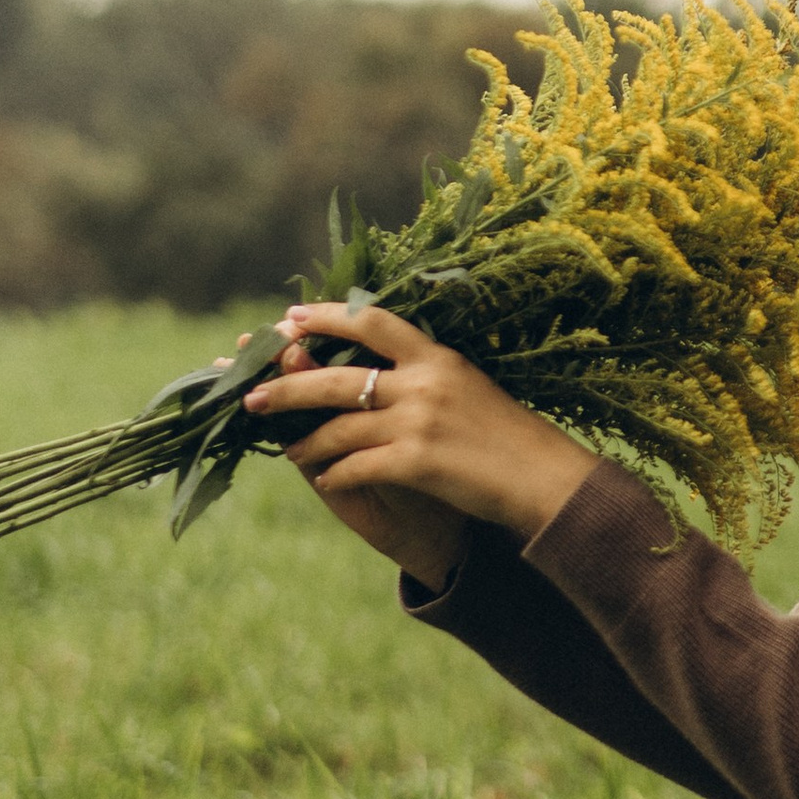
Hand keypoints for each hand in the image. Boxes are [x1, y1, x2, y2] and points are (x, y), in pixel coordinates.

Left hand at [242, 303, 598, 577]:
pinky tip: (327, 480)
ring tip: (288, 449)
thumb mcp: (471, 386)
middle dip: (287, 386)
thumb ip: (427, 374)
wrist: (546, 479)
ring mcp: (419, 422)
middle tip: (253, 395)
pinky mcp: (417, 462)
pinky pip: (356, 466)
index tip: (289, 318)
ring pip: (339, 428)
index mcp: (437, 356)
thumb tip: (380, 368)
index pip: (371, 321)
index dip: (326, 317)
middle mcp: (424, 383)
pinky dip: (336, 474)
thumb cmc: (511, 436)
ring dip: (306, 442)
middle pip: (336, 378)